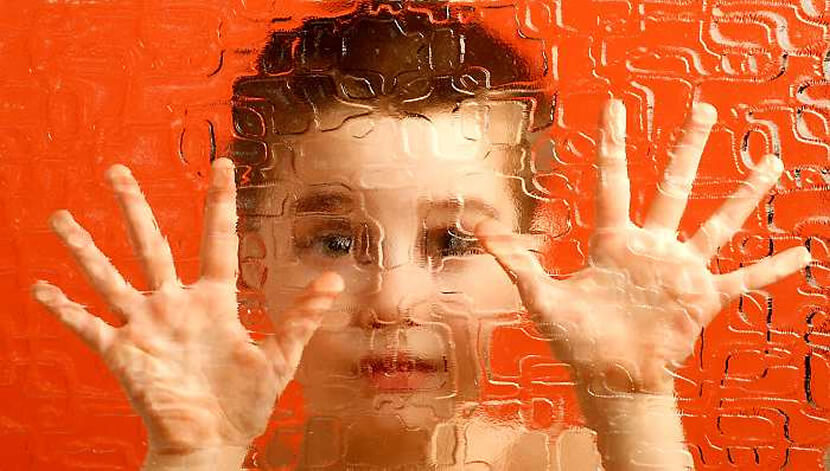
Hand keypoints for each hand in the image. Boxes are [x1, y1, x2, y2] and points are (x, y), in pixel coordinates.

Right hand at [31, 158, 343, 457]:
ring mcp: (146, 327)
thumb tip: (334, 280)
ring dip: (85, 250)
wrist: (213, 443)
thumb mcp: (280, 358)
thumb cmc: (246, 402)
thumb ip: (301, 318)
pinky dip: (64, 310)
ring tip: (61, 217)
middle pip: (151, 246)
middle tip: (116, 170)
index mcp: (214, 301)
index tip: (223, 163)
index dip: (220, 202)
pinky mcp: (123, 355)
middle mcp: (175, 305)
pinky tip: (39, 288)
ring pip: (110, 278)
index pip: (217, 240)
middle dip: (134, 208)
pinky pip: (88, 327)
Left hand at [475, 99, 811, 395]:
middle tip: (706, 109)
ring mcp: (680, 271)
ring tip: (769, 161)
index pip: (614, 181)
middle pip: (674, 187)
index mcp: (613, 242)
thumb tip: (477, 230)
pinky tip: (802, 255)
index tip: (616, 107)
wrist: (608, 378)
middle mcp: (651, 247)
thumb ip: (515, 261)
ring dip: (744, 194)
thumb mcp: (540, 296)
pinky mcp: (702, 299)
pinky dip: (771, 270)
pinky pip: (743, 280)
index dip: (614, 144)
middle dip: (689, 148)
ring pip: (718, 223)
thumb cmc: (575, 340)